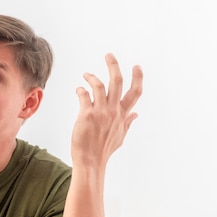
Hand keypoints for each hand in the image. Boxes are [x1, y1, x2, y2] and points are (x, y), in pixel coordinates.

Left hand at [71, 53, 142, 168]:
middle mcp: (114, 111)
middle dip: (114, 65)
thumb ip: (128, 122)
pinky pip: (84, 95)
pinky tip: (78, 90)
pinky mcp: (87, 114)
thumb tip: (136, 114)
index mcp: (123, 115)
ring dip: (92, 76)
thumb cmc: (103, 150)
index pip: (135, 93)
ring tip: (86, 74)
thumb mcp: (120, 136)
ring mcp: (101, 112)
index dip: (138, 78)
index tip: (136, 66)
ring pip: (100, 85)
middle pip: (118, 82)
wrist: (90, 161)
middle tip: (109, 55)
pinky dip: (81, 90)